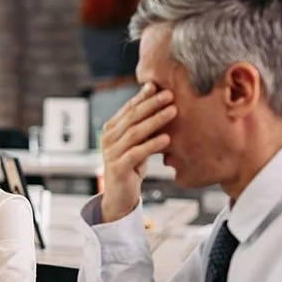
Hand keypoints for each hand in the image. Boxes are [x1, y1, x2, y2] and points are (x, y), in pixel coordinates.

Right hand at [100, 83, 174, 222]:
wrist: (119, 196)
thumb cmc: (131, 166)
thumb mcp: (137, 143)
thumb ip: (144, 127)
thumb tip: (164, 104)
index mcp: (112, 129)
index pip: (129, 108)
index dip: (143, 96)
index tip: (158, 85)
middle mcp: (109, 139)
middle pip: (132, 117)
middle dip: (152, 104)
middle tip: (170, 94)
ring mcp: (112, 153)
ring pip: (135, 133)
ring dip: (155, 120)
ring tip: (173, 111)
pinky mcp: (118, 168)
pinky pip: (136, 153)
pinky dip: (152, 145)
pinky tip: (166, 138)